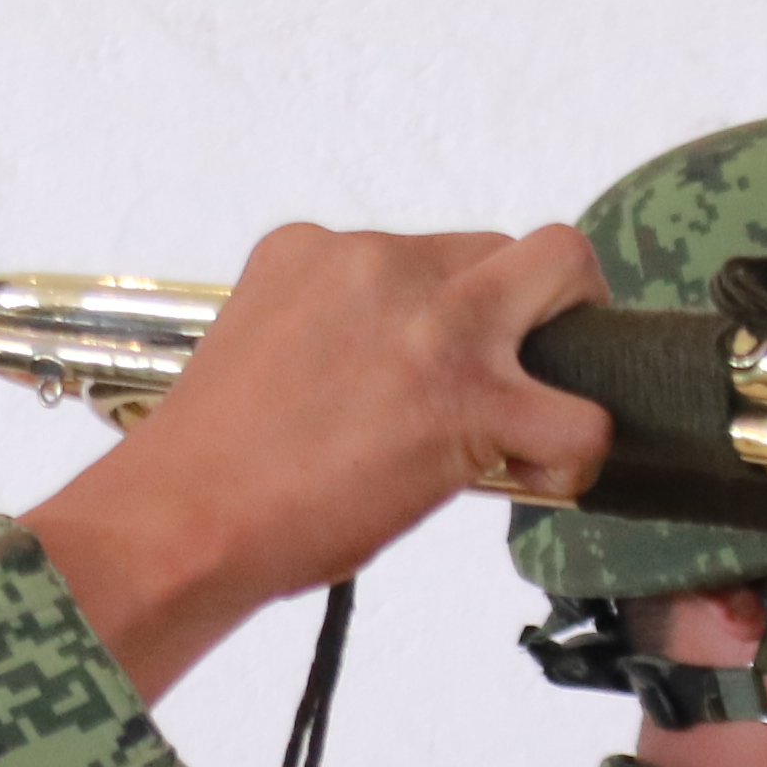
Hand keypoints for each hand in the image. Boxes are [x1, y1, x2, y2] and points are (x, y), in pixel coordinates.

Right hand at [31, 221, 610, 704]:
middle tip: (513, 375)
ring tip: (547, 403)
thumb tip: (380, 379)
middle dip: (523, 305)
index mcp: (315, 251)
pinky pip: (581, 414)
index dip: (441, 314)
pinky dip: (576, 451)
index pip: (418, 253)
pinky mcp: (471, 400)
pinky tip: (534, 477)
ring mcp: (433, 324)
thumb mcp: (257, 348)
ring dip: (575, 330)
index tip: (424, 374)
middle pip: (502, 246)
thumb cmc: (208, 468)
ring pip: (565, 268)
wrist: (184, 520)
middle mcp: (380, 265)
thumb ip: (325, 334)